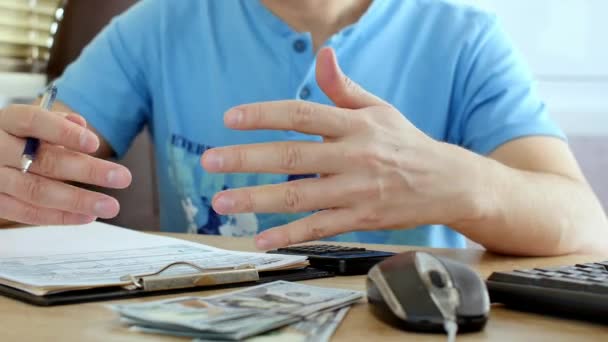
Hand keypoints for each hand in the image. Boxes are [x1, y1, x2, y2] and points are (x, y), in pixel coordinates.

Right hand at [0, 104, 131, 224]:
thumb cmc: (11, 139)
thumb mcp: (28, 125)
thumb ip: (56, 124)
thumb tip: (80, 125)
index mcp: (6, 122)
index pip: (33, 121)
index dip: (64, 133)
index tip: (95, 144)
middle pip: (44, 161)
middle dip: (87, 171)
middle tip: (122, 177)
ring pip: (36, 191)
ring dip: (78, 200)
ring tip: (110, 205)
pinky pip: (26, 213)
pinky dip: (59, 216)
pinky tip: (87, 216)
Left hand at [202, 48, 482, 248]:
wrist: (448, 182)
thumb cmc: (407, 143)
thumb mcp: (379, 109)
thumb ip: (344, 87)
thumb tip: (322, 54)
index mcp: (355, 124)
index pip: (301, 115)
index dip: (264, 115)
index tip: (230, 119)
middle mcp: (354, 155)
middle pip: (293, 156)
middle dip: (247, 159)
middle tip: (210, 160)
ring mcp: (357, 190)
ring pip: (301, 196)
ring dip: (258, 200)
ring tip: (222, 202)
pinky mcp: (362, 219)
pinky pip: (320, 228)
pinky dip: (289, 235)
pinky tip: (261, 239)